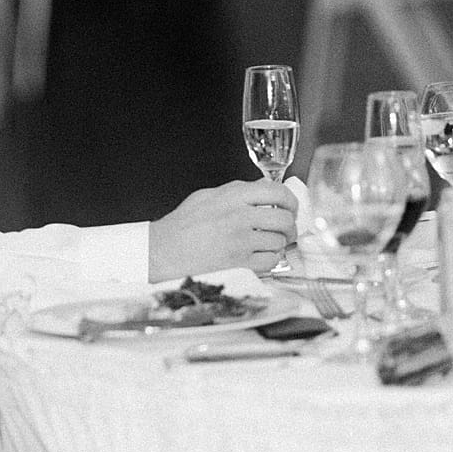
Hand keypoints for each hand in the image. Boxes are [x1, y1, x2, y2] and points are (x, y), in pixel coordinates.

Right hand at [146, 179, 297, 280]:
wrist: (162, 252)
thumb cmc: (180, 226)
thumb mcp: (206, 197)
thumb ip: (235, 191)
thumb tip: (262, 188)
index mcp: (232, 196)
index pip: (277, 192)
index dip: (290, 201)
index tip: (290, 207)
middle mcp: (239, 216)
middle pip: (284, 219)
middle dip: (290, 226)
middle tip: (285, 230)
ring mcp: (241, 241)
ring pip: (279, 241)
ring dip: (277, 244)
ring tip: (266, 244)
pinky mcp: (240, 263)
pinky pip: (271, 261)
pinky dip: (269, 260)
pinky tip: (258, 257)